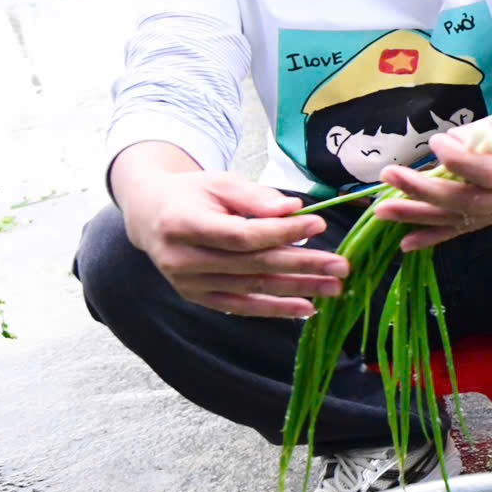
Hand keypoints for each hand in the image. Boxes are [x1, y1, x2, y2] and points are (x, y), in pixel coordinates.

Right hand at [121, 170, 343, 317]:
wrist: (151, 216)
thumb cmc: (192, 194)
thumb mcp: (220, 183)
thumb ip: (255, 197)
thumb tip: (293, 209)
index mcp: (183, 224)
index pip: (243, 235)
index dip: (282, 232)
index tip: (319, 224)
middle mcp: (182, 259)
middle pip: (252, 265)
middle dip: (301, 266)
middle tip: (340, 266)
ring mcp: (188, 283)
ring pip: (251, 288)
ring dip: (296, 289)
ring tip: (333, 288)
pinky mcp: (197, 297)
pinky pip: (241, 306)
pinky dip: (274, 308)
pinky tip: (306, 308)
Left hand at [375, 101, 491, 251]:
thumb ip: (486, 131)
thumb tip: (447, 143)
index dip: (463, 162)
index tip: (435, 144)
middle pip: (472, 200)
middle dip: (426, 191)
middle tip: (390, 177)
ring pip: (464, 218)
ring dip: (420, 216)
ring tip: (384, 210)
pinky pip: (467, 229)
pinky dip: (435, 236)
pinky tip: (406, 242)